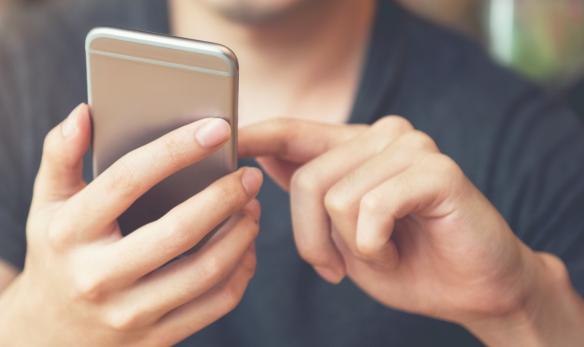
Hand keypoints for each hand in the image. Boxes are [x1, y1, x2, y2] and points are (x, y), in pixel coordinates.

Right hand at [0, 104, 263, 345]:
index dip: (174, 150)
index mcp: (68, 233)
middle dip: (222, 197)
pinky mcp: (154, 339)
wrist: (50, 332)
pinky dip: (239, 272)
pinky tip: (244, 246)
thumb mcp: (47, 203)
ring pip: (203, 272)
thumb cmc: (57, 251)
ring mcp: (127, 314)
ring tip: (250, 206)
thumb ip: (61, 154)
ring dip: (239, 235)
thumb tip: (85, 112)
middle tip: (248, 174)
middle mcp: (96, 276)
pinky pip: (213, 305)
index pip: (126, 182)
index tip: (217, 128)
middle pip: (176, 232)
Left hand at [240, 116, 582, 343]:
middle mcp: (381, 135)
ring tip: (382, 253)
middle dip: (311, 238)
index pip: (291, 130)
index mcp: (353, 146)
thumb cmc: (405, 263)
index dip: (255, 136)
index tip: (224, 141)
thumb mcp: (338, 233)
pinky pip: (372, 209)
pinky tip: (396, 252)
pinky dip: (375, 247)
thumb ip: (308, 193)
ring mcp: (412, 147)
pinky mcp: (436, 170)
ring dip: (351, 247)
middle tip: (336, 267)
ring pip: (335, 198)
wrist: (475, 292)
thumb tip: (261, 158)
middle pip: (306, 180)